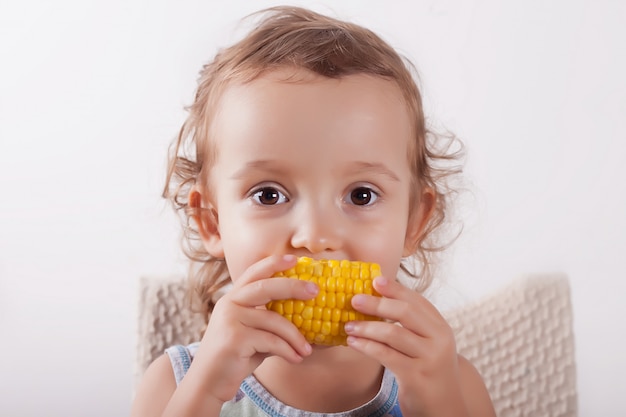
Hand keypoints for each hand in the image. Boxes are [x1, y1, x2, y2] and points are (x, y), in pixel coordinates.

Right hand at [182, 254, 316, 403]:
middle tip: (315, 290)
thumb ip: (272, 323)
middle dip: (293, 286)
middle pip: (265, 287)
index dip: (274, 263)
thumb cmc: (236, 357)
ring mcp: (230, 319)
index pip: (254, 272)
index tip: (295, 259)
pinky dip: (288, 351)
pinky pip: (271, 341)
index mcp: (234, 297)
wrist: (208, 382)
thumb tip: (309, 320)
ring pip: (274, 320)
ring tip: (307, 350)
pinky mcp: (234, 338)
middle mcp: (229, 303)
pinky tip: (296, 359)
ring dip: (296, 337)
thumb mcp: (254, 334)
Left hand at [344, 276, 468, 416]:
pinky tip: (353, 343)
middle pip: (405, 313)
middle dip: (377, 303)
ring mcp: (429, 358)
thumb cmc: (428, 371)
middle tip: (354, 299)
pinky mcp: (416, 376)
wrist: (444, 408)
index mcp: (440, 327)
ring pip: (393, 334)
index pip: (417, 301)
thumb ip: (411, 325)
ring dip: (366, 327)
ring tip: (348, 325)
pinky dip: (366, 346)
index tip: (375, 280)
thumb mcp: (427, 345)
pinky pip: (386, 355)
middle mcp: (439, 340)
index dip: (395, 289)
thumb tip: (378, 298)